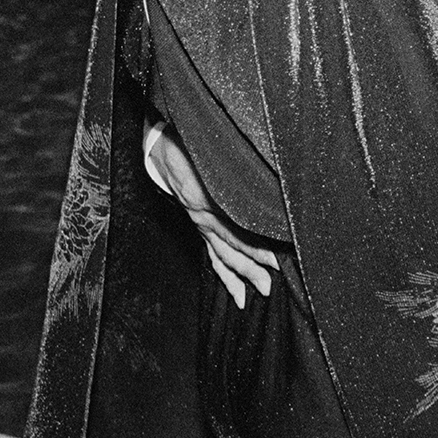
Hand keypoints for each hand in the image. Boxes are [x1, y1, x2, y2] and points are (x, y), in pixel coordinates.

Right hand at [147, 126, 278, 307]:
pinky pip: (213, 253)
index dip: (255, 247)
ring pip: (221, 255)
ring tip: (254, 294)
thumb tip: (265, 172)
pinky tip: (235, 288)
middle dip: (251, 268)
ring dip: (239, 276)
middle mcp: (204, 216)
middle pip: (230, 248)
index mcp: (210, 200)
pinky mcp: (200, 223)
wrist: (163, 145)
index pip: (236, 231)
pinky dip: (224, 273)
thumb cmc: (192, 144)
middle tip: (269, 285)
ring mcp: (200, 222)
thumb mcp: (217, 155)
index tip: (275, 260)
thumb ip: (237, 168)